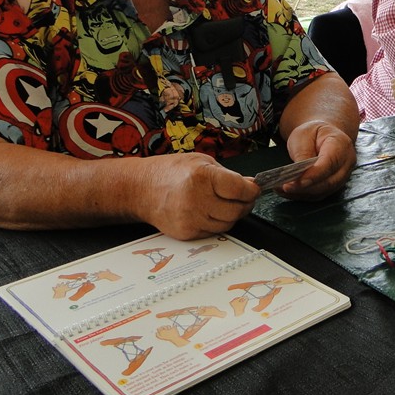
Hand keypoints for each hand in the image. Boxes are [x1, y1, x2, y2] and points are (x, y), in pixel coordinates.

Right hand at [135, 154, 257, 239]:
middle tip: (243, 197)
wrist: (141, 189)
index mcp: (202, 177)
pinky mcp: (186, 233)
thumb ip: (227, 175)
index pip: (240, 190)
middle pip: (236, 211)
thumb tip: (250, 186)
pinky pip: (213, 231)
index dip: (252, 190)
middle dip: (245, 204)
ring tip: (223, 203)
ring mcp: (191, 219)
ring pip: (227, 224)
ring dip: (231, 215)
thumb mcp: (201, 162)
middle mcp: (196, 200)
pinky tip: (208, 211)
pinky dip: (216, 223)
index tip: (254, 188)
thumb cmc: (170, 171)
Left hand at [275, 120, 355, 199]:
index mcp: (341, 144)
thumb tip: (299, 174)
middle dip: (306, 187)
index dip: (314, 175)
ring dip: (302, 193)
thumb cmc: (314, 133)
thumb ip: (302, 153)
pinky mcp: (334, 186)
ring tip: (282, 189)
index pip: (330, 163)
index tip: (298, 181)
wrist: (323, 136)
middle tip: (286, 186)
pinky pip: (319, 195)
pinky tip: (289, 191)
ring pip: (323, 191)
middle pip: (328, 182)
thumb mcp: (304, 135)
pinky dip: (303, 195)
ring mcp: (342, 176)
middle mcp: (346, 163)